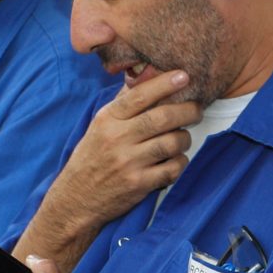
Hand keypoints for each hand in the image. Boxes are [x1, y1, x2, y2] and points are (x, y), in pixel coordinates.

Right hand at [29, 73, 199, 243]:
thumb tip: (145, 75)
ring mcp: (129, 163)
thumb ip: (123, 102)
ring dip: (185, 138)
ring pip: (172, 143)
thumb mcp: (99, 125)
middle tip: (196, 109)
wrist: (76, 198)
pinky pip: (173, 169)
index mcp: (108, 119)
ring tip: (182, 137)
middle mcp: (117, 138)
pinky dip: (180, 162)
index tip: (184, 76)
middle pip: (162, 118)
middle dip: (188, 110)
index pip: (140, 95)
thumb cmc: (92, 157)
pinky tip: (175, 160)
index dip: (165, 84)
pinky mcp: (139, 184)